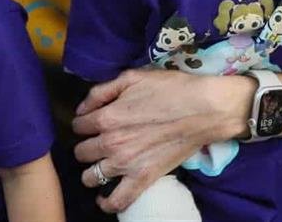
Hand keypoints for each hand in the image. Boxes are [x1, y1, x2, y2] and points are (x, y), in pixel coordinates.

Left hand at [72, 69, 251, 213]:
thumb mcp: (131, 78)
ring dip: (91, 172)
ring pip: (90, 177)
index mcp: (106, 117)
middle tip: (97, 141)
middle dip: (86, 145)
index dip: (83, 123)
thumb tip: (82, 109)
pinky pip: (118, 201)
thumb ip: (101, 91)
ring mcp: (126, 164)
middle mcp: (111, 143)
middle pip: (81, 152)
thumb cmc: (169, 89)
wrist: (203, 109)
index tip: (91, 122)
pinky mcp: (144, 179)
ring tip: (99, 166)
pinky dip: (107, 203)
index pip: (78, 126)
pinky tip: (104, 198)